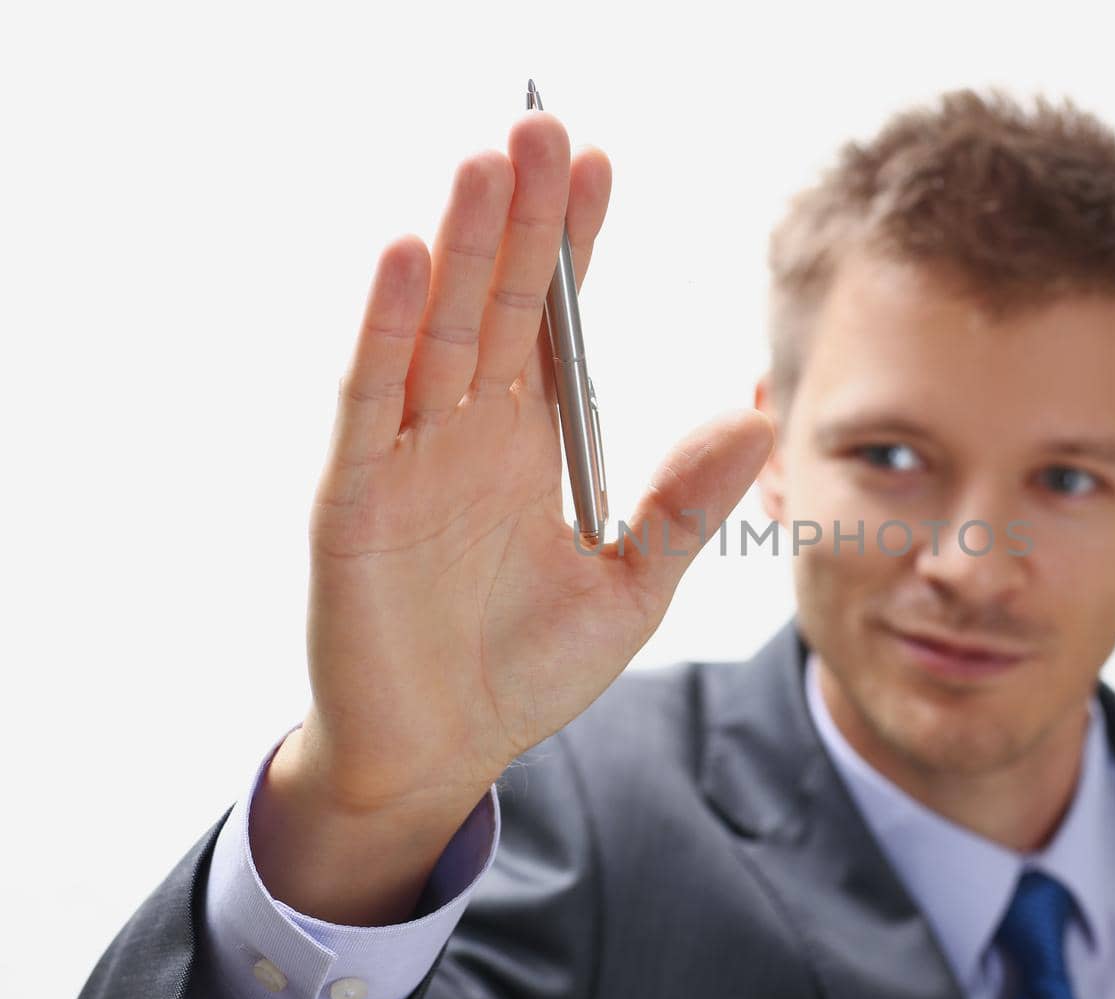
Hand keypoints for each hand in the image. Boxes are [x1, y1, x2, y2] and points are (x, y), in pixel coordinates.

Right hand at [299, 111, 773, 814]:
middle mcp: (465, 433)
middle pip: (498, 303)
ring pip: (436, 331)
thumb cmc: (523, 669)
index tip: (602, 165)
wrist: (440, 755)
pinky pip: (371, 403)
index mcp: (529, 444)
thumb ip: (684, 503)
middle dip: (523, 217)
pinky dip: (386, 332)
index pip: (554, 322)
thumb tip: (759, 415)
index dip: (575, 245)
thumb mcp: (630, 587)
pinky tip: (411, 259)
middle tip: (546, 126)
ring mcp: (406, 460)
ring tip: (490, 165)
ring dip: (462, 247)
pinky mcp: (353, 501)